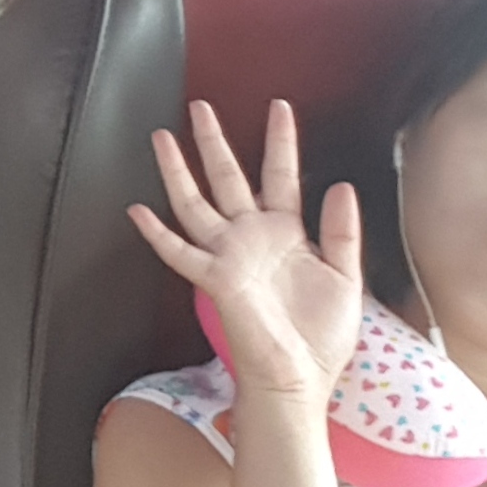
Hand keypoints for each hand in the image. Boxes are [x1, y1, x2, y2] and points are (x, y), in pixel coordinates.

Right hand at [127, 99, 360, 401]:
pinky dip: (158, 234)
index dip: (281, 141)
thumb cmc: (321, 337)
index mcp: (286, 233)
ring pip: (196, 204)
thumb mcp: (346, 276)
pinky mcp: (215, 279)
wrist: (300, 378)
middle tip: (201, 108)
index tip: (280, 107)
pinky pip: (180, 252)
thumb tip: (341, 185)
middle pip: (229, 178)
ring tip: (163, 138)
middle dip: (214, 142)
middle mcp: (252, 238)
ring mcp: (229, 256)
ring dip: (179, 171)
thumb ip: (342, 231)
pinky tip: (139, 211)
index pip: (281, 175)